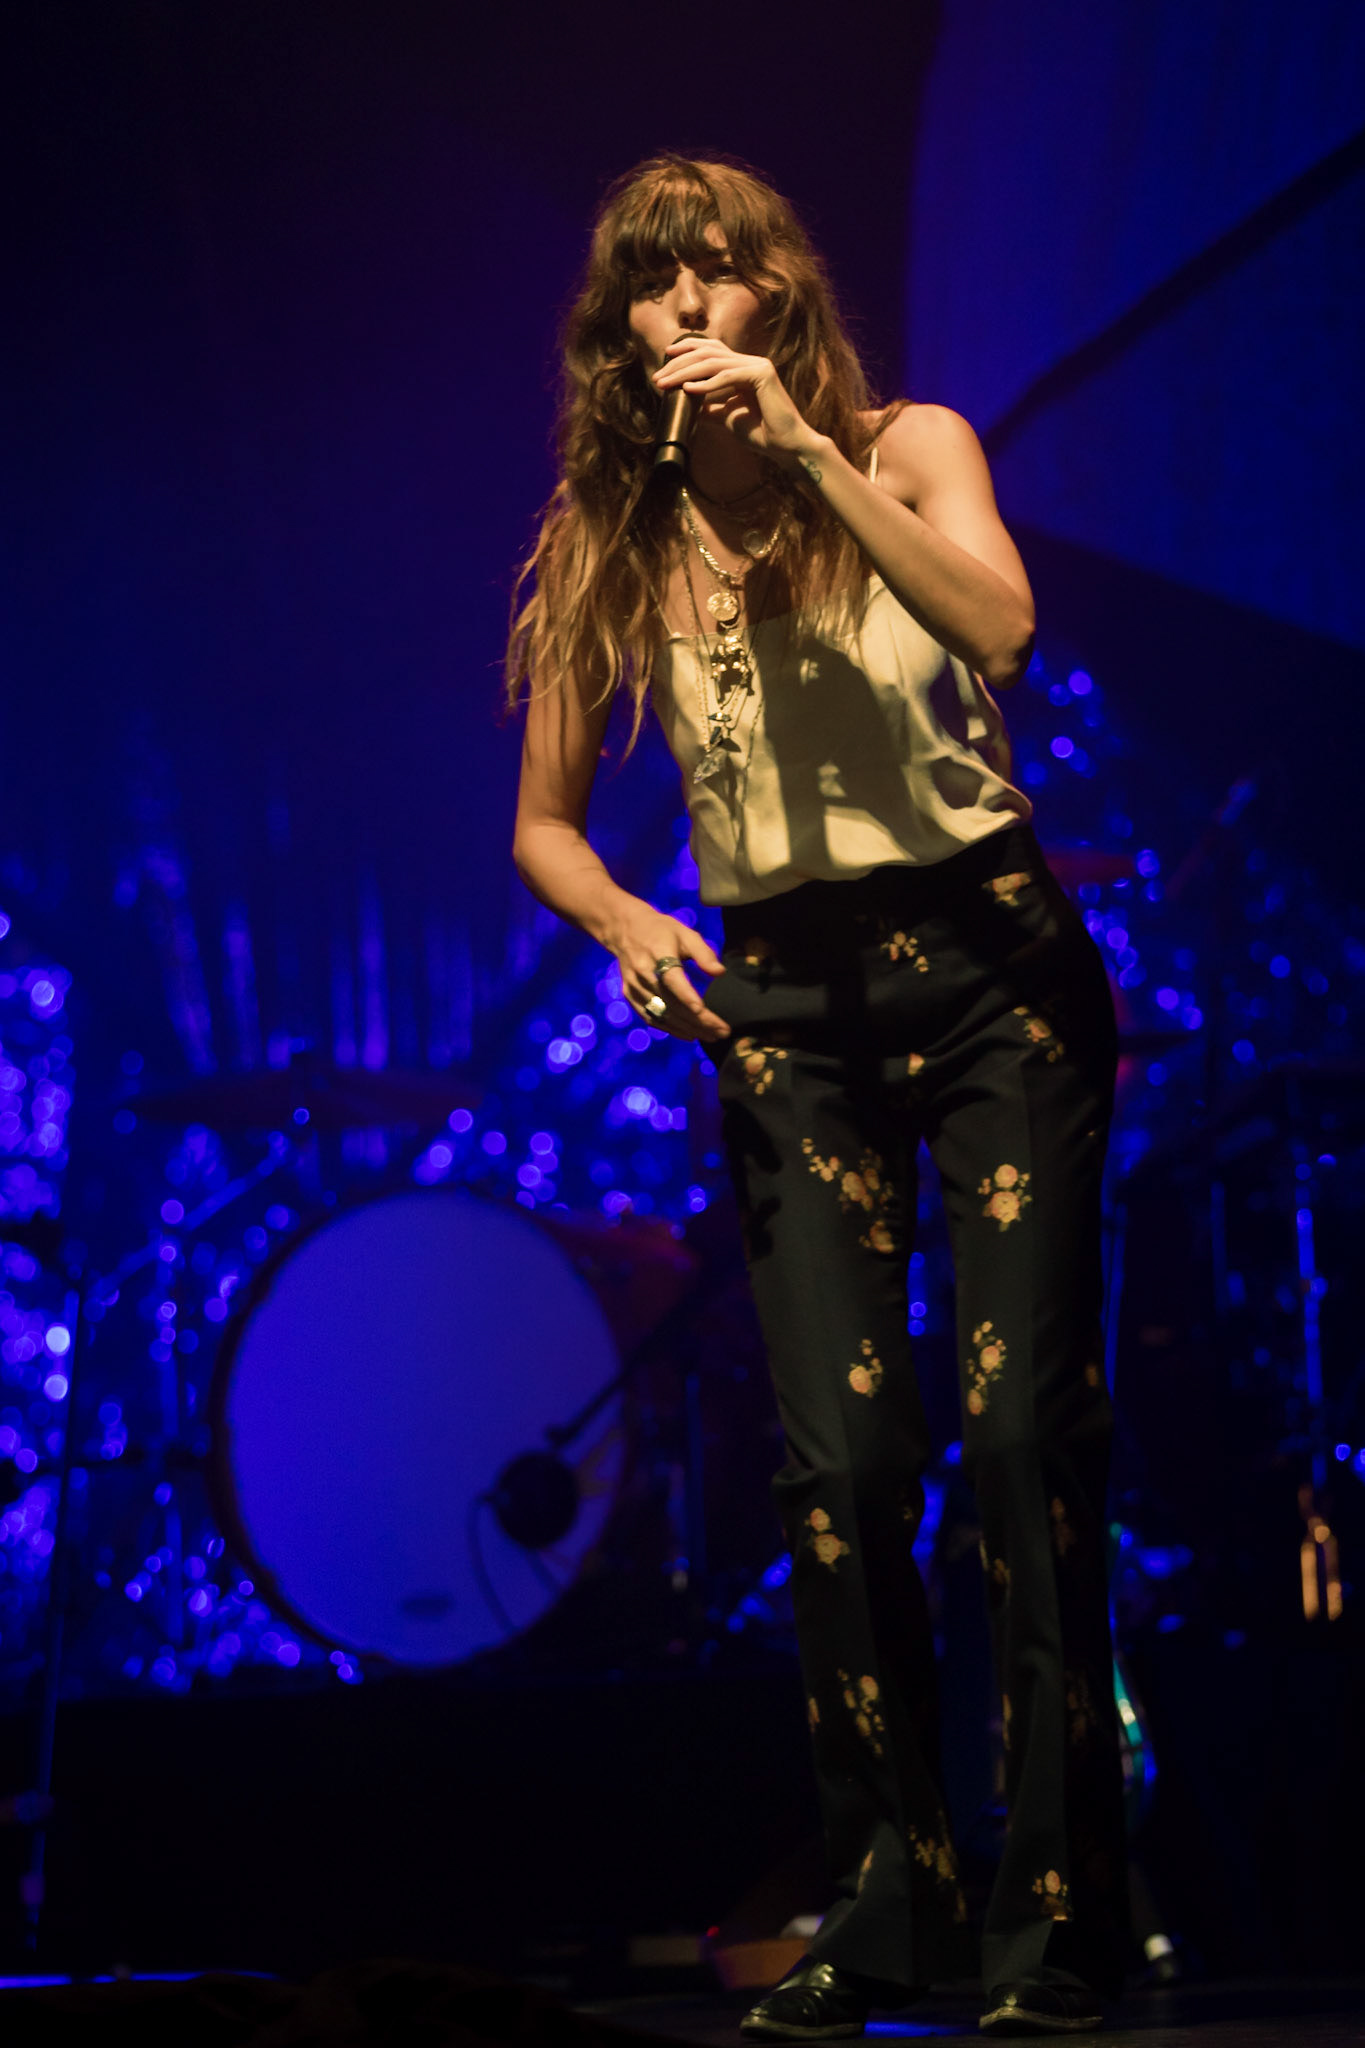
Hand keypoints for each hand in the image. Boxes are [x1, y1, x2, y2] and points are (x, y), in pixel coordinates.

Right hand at [605, 896, 729, 1042]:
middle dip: (698, 1020)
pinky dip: (670, 1029)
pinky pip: (651, 1017)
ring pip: (663, 1014)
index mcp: (658, 953)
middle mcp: (643, 973)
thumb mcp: (685, 933)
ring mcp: (634, 986)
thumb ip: (703, 953)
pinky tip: (689, 1035)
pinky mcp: (630, 995)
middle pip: (671, 1003)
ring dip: (688, 1029)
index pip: (672, 978)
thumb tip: (720, 972)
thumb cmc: (661, 930)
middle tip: (723, 1032)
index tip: (703, 1011)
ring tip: (711, 1036)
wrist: (624, 929)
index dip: (686, 996)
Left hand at [654, 338, 823, 467]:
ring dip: (686, 373)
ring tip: (667, 384)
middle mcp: (750, 362)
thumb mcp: (727, 417)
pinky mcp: (762, 375)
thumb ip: (710, 407)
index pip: (711, 349)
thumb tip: (688, 405)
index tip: (665, 359)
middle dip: (679, 363)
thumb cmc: (761, 433)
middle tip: (658, 377)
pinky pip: (728, 376)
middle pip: (708, 352)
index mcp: (743, 368)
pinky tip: (689, 390)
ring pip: (714, 363)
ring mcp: (757, 366)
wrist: (786, 446)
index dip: (687, 350)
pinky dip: (707, 384)